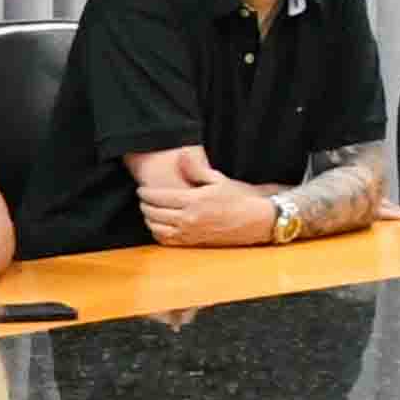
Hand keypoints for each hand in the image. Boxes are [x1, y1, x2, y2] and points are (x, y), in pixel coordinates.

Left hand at [138, 169, 272, 250]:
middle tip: (143, 198)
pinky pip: (168, 241)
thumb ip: (196, 169)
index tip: (141, 189)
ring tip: (149, 211)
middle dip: (144, 205)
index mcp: (193, 201)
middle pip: (154, 213)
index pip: (159, 197)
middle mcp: (189, 219)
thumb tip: (180, 156)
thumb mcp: (218, 179)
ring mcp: (191, 233)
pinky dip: (158, 234)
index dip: (145, 193)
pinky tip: (159, 227)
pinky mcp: (194, 243)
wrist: (258, 220)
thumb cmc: (240, 197)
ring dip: (149, 220)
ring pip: (157, 229)